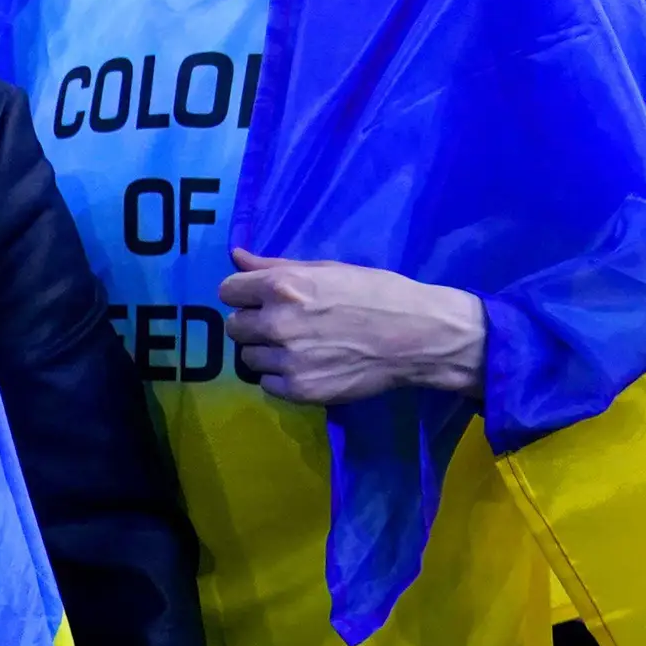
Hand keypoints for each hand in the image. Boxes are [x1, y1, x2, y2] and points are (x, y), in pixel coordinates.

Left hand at [221, 250, 484, 405]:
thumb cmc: (376, 293)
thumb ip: (275, 266)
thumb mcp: (327, 269)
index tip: (262, 298)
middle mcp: (278, 323)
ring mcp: (287, 360)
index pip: (228, 291)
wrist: (418, 336)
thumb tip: (236, 256)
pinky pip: (267, 383)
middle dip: (253, 323)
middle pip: (234, 326)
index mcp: (283, 287)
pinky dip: (282, 377)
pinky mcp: (299, 389)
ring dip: (267, 351)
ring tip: (300, 345)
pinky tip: (309, 365)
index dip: (244, 294)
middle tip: (285, 323)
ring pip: (249, 358)